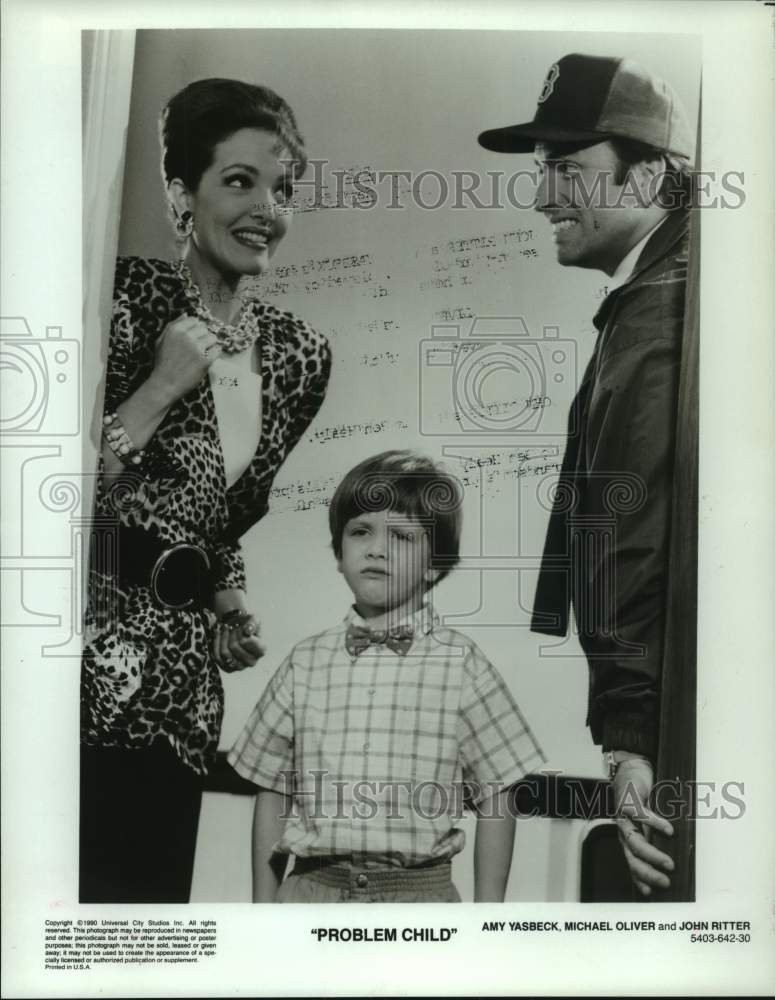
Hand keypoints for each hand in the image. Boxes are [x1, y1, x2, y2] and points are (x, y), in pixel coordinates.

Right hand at [150, 314, 220, 402]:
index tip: (193, 338)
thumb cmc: (162, 364)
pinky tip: (207, 360)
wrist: (164, 384)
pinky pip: (217, 350)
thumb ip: (172, 326)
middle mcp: (186, 336)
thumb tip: (186, 314)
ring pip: (213, 337)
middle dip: (203, 337)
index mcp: (175, 330)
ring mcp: (196, 348)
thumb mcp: (161, 341)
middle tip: (198, 348)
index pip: (194, 320)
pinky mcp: (205, 360)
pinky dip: (214, 354)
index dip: (195, 329)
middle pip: (205, 328)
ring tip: (202, 354)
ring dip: (210, 345)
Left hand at [213, 611, 265, 671]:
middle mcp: (252, 661)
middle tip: (232, 627)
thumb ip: (253, 623)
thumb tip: (247, 631)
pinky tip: (219, 634)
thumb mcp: (254, 618)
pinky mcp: (228, 668)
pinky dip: (216, 644)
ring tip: (225, 629)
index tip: (241, 626)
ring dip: (223, 638)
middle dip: (231, 634)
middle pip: (234, 647)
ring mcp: (240, 666)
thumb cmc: (247, 624)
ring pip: (225, 653)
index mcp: (261, 650)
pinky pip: (217, 657)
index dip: (240, 631)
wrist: (238, 628)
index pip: (246, 641)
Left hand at [612, 757, 674, 896]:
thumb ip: (655, 838)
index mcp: (628, 837)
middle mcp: (624, 829)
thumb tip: (676, 857)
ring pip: (634, 840)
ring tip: (669, 864)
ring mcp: (624, 816)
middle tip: (665, 882)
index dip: (638, 877)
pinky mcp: (628, 800)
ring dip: (652, 854)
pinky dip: (655, 823)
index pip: (631, 862)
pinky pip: (640, 814)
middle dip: (647, 872)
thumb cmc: (643, 798)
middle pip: (631, 856)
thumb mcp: (647, 822)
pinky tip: (669, 831)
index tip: (650, 893)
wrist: (632, 770)